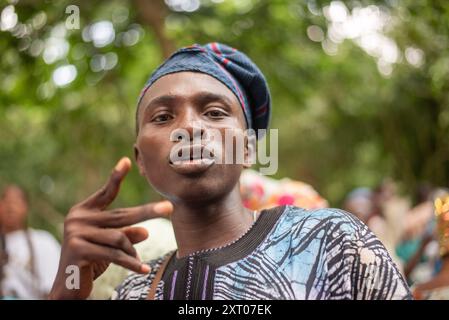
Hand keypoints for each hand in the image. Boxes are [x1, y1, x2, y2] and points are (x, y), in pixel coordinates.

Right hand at [48, 157, 172, 299]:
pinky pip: (115, 254)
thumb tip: (145, 231)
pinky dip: (132, 263)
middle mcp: (77, 219)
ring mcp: (76, 234)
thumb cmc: (90, 261)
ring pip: (119, 237)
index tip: (126, 161)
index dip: (116, 177)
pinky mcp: (78, 250)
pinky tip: (145, 268)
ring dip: (132, 251)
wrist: (67, 286)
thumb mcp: (110, 246)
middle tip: (169, 208)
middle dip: (148, 212)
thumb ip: (125, 234)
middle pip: (121, 214)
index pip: (105, 193)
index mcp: (83, 212)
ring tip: (138, 261)